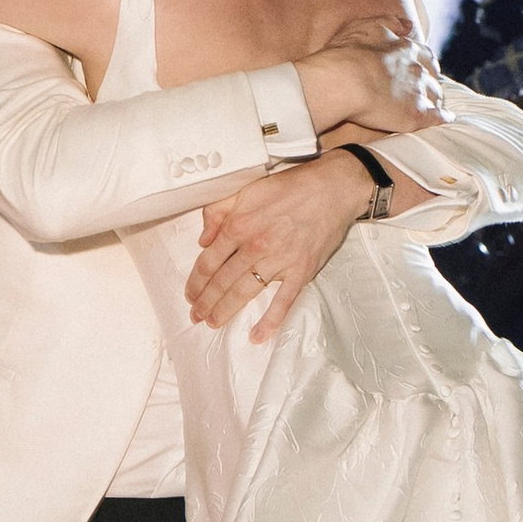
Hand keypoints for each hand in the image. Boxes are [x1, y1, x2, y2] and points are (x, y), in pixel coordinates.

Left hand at [186, 153, 372, 339]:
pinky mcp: (301, 271)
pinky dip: (270, 321)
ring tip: (214, 322)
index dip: (196, 281)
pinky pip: (283, 301)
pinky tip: (257, 335)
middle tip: (196, 315)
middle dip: (206, 302)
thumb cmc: (290, 187)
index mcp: (239, 226)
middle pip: (223, 281)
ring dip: (226, 310)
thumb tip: (203, 239)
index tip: (190, 293)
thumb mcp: (246, 189)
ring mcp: (279, 261)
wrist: (332, 188)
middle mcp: (255, 246)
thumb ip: (218, 211)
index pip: (209, 261)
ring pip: (245, 292)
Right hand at [297, 19, 442, 135]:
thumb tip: (408, 25)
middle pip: (432, 76)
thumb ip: (389, 23)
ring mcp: (418, 91)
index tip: (424, 68)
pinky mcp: (416, 114)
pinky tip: (445, 120)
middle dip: (432, 82)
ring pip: (436, 96)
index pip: (425, 56)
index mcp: (405, 49)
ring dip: (436, 99)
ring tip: (433, 106)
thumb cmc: (346, 54)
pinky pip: (437, 117)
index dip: (425, 63)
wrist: (342, 81)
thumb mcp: (366, 27)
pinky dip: (443, 118)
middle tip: (428, 88)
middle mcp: (416, 69)